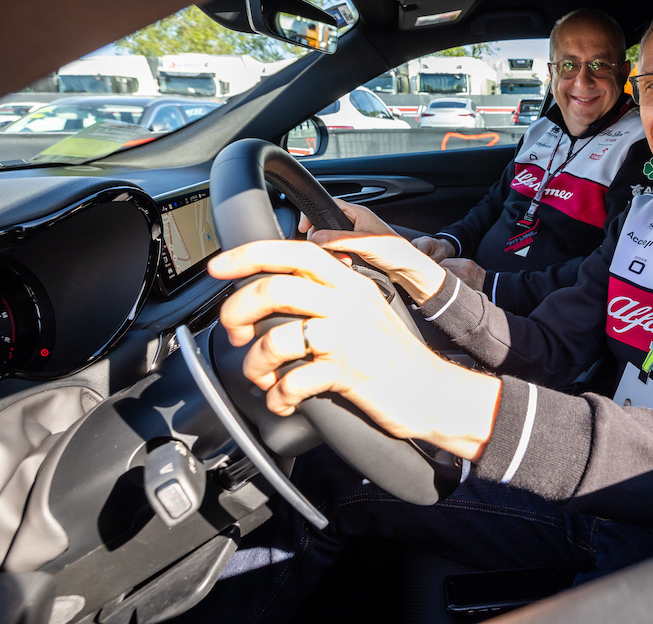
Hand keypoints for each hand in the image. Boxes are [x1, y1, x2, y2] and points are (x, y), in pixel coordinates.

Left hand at [208, 240, 499, 460]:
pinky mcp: (351, 371)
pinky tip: (285, 402)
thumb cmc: (392, 357)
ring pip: (278, 337)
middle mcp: (350, 303)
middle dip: (238, 311)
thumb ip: (327, 295)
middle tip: (233, 332)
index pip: (297, 251)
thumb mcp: (364, 312)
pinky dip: (279, 397)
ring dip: (256, 364)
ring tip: (263, 378)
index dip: (251, 255)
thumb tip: (273, 294)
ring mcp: (351, 336)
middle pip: (276, 289)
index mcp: (351, 283)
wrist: (433, 392)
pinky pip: (295, 381)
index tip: (219, 267)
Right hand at [298, 198, 446, 303]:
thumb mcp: (364, 243)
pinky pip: (337, 251)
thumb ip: (339, 239)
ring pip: (330, 241)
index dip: (314, 215)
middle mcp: (354, 222)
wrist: (406, 269)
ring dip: (331, 251)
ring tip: (343, 259)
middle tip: (326, 249)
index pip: (328, 205)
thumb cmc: (394, 251)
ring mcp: (354, 236)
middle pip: (325, 225)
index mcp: (358, 213)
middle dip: (322, 239)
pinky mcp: (355, 250)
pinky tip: (347, 263)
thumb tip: (316, 237)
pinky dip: (338, 258)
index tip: (305, 227)